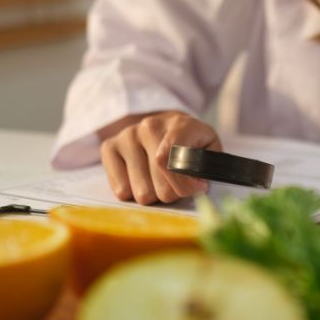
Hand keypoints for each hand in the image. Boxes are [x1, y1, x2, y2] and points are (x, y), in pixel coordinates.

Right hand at [99, 111, 221, 204]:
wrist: (161, 126)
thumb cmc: (189, 143)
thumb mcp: (208, 147)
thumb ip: (210, 163)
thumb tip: (199, 183)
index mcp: (180, 124)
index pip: (175, 160)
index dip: (186, 183)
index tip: (198, 188)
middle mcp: (150, 126)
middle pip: (162, 185)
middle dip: (173, 193)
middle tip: (177, 185)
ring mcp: (127, 136)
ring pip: (142, 193)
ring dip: (154, 195)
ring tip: (158, 181)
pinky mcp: (109, 147)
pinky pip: (121, 190)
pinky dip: (133, 193)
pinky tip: (140, 179)